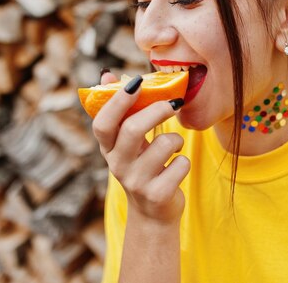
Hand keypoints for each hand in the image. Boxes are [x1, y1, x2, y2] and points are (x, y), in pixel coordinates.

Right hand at [92, 72, 190, 224]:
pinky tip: (176, 169)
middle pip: (133, 129)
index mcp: (109, 148)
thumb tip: (107, 73)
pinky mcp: (157, 194)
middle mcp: (117, 165)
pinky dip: (184, 162)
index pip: (103, 122)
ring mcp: (136, 182)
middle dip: (157, 111)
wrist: (153, 213)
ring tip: (173, 147)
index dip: (117, 101)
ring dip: (176, 140)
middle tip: (174, 103)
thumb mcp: (127, 142)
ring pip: (164, 144)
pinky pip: (181, 164)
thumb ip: (121, 109)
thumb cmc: (142, 166)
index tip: (134, 81)